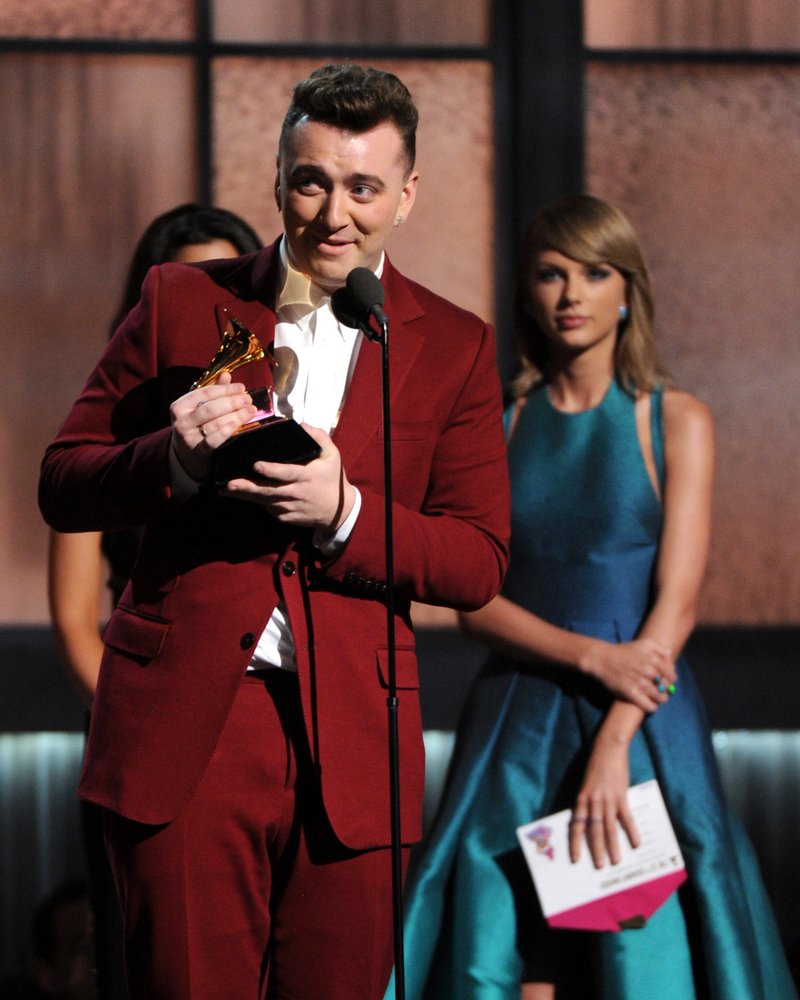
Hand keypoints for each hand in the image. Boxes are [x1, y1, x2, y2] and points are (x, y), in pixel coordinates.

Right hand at [170, 371, 257, 481]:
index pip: (205, 393)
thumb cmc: (196, 424)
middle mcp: (182, 421)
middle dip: (232, 402)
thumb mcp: (198, 406)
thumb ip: (212, 390)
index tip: (242, 387)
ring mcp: (188, 437)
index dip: (225, 389)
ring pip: (215, 423)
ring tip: (250, 410)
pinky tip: (237, 424)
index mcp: (180, 405)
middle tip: (248, 399)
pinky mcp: (197, 450)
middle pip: (210, 408)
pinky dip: (226, 431)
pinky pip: (214, 440)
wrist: (186, 453)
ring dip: (236, 416)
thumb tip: (226, 375)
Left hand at [222, 424, 355, 531]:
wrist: (338, 511)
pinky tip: (242, 494)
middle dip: (247, 487)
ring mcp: (290, 508)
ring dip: (245, 495)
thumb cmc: (332, 479)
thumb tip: (300, 424)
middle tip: (229, 483)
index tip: (256, 464)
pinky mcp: (285, 517)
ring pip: (264, 501)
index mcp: (307, 476)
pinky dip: (256, 501)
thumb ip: (318, 437)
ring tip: (226, 489)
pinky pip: (268, 508)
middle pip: (268, 490)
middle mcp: (296, 493)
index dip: (271, 470)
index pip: (286, 473)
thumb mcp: (332, 455)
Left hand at [568, 740, 637, 868]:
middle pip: (593, 831)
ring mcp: (607, 800)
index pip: (576, 825)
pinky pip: (626, 818)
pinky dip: (631, 831)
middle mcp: (592, 802)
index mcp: (581, 799)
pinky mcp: (621, 796)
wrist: (608, 749)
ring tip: (616, 861)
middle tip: (599, 866)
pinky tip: (636, 843)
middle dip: (596, 850)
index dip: (575, 843)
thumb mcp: (586, 785)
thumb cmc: (596, 767)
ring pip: (609, 828)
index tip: (575, 858)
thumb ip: (587, 803)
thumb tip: (589, 821)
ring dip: (612, 846)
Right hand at [580, 637, 675, 711]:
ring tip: (657, 698)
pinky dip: (652, 707)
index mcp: (653, 659)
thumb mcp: (644, 643)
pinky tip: (650, 704)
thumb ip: (662, 649)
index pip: (672, 675)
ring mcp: (639, 683)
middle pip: (667, 687)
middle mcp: (648, 671)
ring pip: (660, 698)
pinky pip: (649, 706)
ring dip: (661, 699)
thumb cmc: (623, 651)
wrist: (602, 659)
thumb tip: (672, 663)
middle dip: (665, 689)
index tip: (666, 680)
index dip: (671, 680)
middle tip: (660, 689)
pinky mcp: (631, 693)